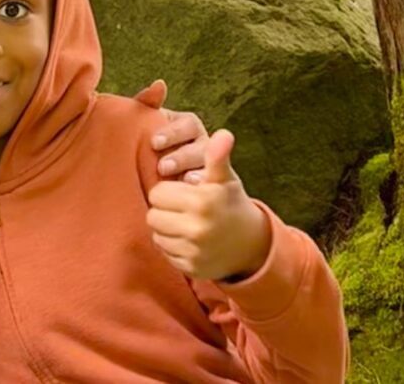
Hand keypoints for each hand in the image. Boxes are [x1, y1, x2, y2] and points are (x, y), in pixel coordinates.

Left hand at [134, 80, 209, 182]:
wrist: (156, 180)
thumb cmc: (152, 146)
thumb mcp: (148, 126)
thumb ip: (148, 105)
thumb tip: (159, 84)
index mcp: (188, 126)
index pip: (187, 124)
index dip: (172, 132)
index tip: (154, 142)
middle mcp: (202, 144)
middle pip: (200, 148)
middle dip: (181, 157)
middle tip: (162, 166)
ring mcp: (208, 168)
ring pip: (208, 169)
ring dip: (195, 174)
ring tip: (183, 182)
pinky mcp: (209, 188)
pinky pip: (210, 190)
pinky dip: (202, 192)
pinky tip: (193, 194)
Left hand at [145, 130, 271, 280]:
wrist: (250, 243)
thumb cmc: (230, 203)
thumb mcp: (225, 179)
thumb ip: (217, 157)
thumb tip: (223, 134)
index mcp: (202, 202)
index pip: (158, 193)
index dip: (169, 190)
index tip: (183, 192)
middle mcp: (197, 229)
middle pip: (153, 215)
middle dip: (164, 210)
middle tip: (183, 208)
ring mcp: (193, 251)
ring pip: (157, 234)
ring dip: (167, 228)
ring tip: (186, 222)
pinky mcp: (190, 268)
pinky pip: (165, 253)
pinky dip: (173, 246)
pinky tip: (189, 240)